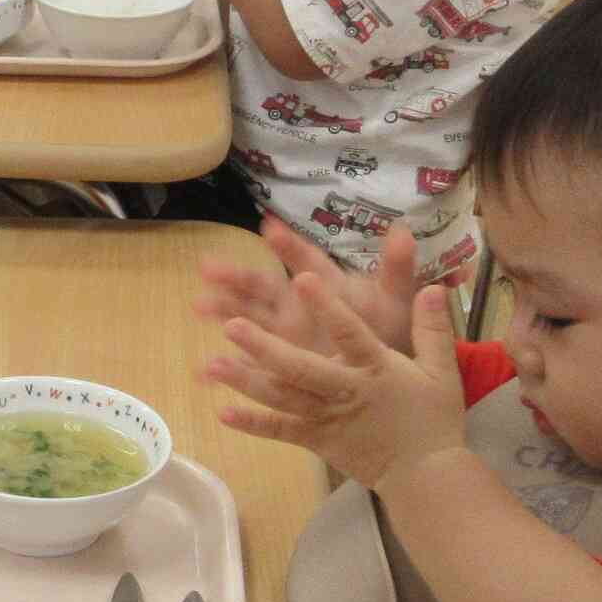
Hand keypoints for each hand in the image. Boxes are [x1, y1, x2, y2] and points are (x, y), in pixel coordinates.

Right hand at [197, 217, 422, 359]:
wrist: (385, 371)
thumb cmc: (389, 329)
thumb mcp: (396, 299)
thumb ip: (398, 268)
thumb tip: (404, 230)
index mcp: (324, 286)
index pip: (304, 262)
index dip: (288, 247)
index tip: (269, 227)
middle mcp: (297, 306)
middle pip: (263, 287)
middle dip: (236, 275)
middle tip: (208, 266)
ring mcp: (284, 335)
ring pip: (247, 319)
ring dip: (223, 311)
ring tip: (197, 306)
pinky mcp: (278, 365)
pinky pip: (248, 366)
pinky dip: (227, 369)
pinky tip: (203, 373)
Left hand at [208, 277, 469, 490]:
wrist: (426, 476)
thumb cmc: (433, 419)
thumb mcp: (442, 371)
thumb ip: (433, 329)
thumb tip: (434, 290)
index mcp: (376, 367)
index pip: (349, 331)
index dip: (326, 306)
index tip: (301, 277)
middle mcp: (346, 391)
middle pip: (301, 366)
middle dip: (265, 346)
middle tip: (231, 325)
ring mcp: (328, 418)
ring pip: (282, 397)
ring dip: (247, 380)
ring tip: (213, 363)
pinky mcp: (317, 440)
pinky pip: (281, 431)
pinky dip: (253, 424)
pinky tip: (223, 412)